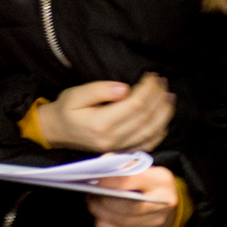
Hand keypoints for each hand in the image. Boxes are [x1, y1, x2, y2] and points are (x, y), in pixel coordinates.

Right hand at [38, 73, 174, 152]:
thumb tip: (124, 88)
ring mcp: (119, 148)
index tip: (151, 75)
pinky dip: (160, 130)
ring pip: (152, 131)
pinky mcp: (123, 152)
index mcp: (101, 124)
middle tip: (162, 81)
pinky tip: (164, 117)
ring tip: (169, 96)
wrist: (57, 132)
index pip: (135, 105)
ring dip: (164, 113)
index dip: (148, 89)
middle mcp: (113, 139)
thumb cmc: (66, 110)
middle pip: (147, 118)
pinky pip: (148, 144)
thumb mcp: (76, 94)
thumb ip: (99, 90)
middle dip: (158, 97)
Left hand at [88, 166, 178, 226]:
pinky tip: (99, 218)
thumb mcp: (143, 167)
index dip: (110, 181)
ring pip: (121, 221)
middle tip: (90, 194)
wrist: (170, 203)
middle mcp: (162, 202)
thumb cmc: (149, 181)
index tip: (96, 180)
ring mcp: (156, 221)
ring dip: (101, 213)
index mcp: (160, 180)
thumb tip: (102, 164)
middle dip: (103, 201)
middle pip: (126, 206)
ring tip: (92, 203)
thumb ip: (123, 164)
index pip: (131, 180)